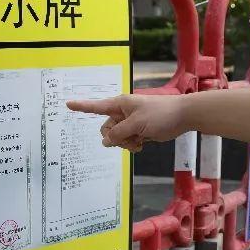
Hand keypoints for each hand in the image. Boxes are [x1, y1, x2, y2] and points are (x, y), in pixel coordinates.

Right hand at [66, 94, 187, 150]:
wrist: (183, 116)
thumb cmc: (160, 114)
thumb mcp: (136, 124)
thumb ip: (118, 133)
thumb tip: (106, 141)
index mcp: (119, 104)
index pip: (96, 106)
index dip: (81, 106)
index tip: (67, 104)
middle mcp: (122, 113)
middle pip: (107, 129)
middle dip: (115, 138)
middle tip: (130, 139)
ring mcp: (130, 122)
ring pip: (117, 138)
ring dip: (125, 143)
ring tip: (139, 142)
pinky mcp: (138, 131)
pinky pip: (126, 141)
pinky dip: (132, 145)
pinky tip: (142, 145)